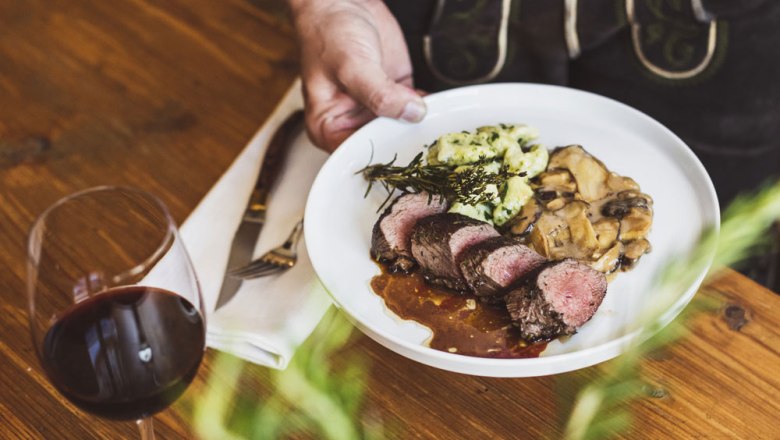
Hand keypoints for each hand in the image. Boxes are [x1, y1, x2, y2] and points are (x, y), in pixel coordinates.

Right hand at [289, 0, 426, 150]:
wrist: (343, 1)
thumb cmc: (329, 33)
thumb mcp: (352, 66)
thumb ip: (379, 94)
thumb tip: (411, 113)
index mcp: (328, 128)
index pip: (357, 156)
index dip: (381, 157)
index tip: (405, 154)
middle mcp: (352, 124)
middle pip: (383, 147)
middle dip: (405, 145)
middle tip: (430, 148)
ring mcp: (377, 111)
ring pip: (403, 131)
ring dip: (421, 129)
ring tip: (440, 132)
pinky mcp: (397, 96)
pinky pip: (417, 112)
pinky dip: (430, 111)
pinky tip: (441, 111)